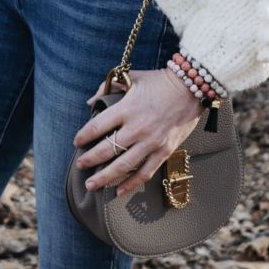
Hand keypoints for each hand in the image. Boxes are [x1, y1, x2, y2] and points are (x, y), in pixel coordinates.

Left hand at [72, 67, 203, 196]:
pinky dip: (131, 183)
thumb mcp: (132, 77)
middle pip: (107, 149)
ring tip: (92, 184)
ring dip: (105, 177)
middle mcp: (137, 127)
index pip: (98, 126)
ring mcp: (152, 141)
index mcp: (127, 108)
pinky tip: (119, 190)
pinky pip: (145, 172)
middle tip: (79, 165)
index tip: (77, 142)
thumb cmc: (160, 81)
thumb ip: (109, 87)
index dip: (84, 136)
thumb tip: (91, 102)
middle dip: (90, 160)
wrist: (192, 88)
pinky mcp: (165, 150)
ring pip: (124, 166)